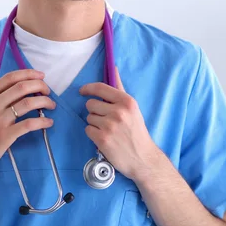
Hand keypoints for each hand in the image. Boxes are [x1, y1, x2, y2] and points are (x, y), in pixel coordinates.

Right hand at [0, 69, 55, 179]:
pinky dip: (43, 121)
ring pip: (28, 103)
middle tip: (48, 92)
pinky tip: (48, 122)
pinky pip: (29, 124)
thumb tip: (23, 87)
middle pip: (22, 87)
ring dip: (45, 102)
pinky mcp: (5, 136)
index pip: (10, 77)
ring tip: (51, 105)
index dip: (29, 74)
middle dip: (40, 86)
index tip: (41, 76)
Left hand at [79, 67, 159, 181]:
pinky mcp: (102, 139)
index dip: (89, 88)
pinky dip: (93, 134)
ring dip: (94, 123)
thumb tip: (113, 68)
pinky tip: (104, 138)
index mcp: (127, 102)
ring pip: (89, 117)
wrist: (143, 158)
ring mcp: (110, 126)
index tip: (83, 91)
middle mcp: (118, 112)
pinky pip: (88, 129)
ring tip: (107, 130)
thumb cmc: (137, 131)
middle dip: (95, 111)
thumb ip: (120, 89)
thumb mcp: (132, 108)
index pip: (101, 88)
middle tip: (106, 120)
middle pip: (91, 104)